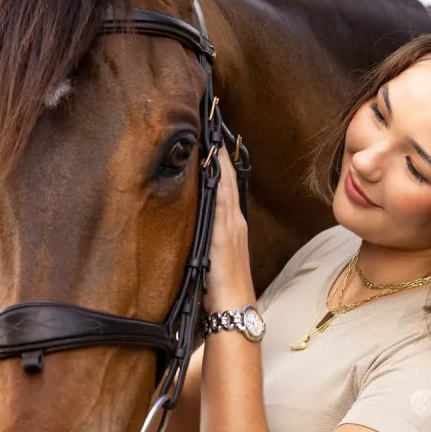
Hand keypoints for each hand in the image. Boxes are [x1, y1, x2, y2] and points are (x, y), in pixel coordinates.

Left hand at [204, 144, 254, 313]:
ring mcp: (231, 225)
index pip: (226, 185)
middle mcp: (234, 220)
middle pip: (227, 178)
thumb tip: (195, 224)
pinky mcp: (223, 233)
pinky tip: (210, 165)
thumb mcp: (214, 256)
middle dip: (219, 152)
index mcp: (232, 224)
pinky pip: (219, 198)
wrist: (234, 306)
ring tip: (210, 134)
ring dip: (218, 159)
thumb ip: (208, 237)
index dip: (220, 161)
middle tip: (210, 124)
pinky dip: (217, 179)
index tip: (211, 138)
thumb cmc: (223, 287)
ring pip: (224, 184)